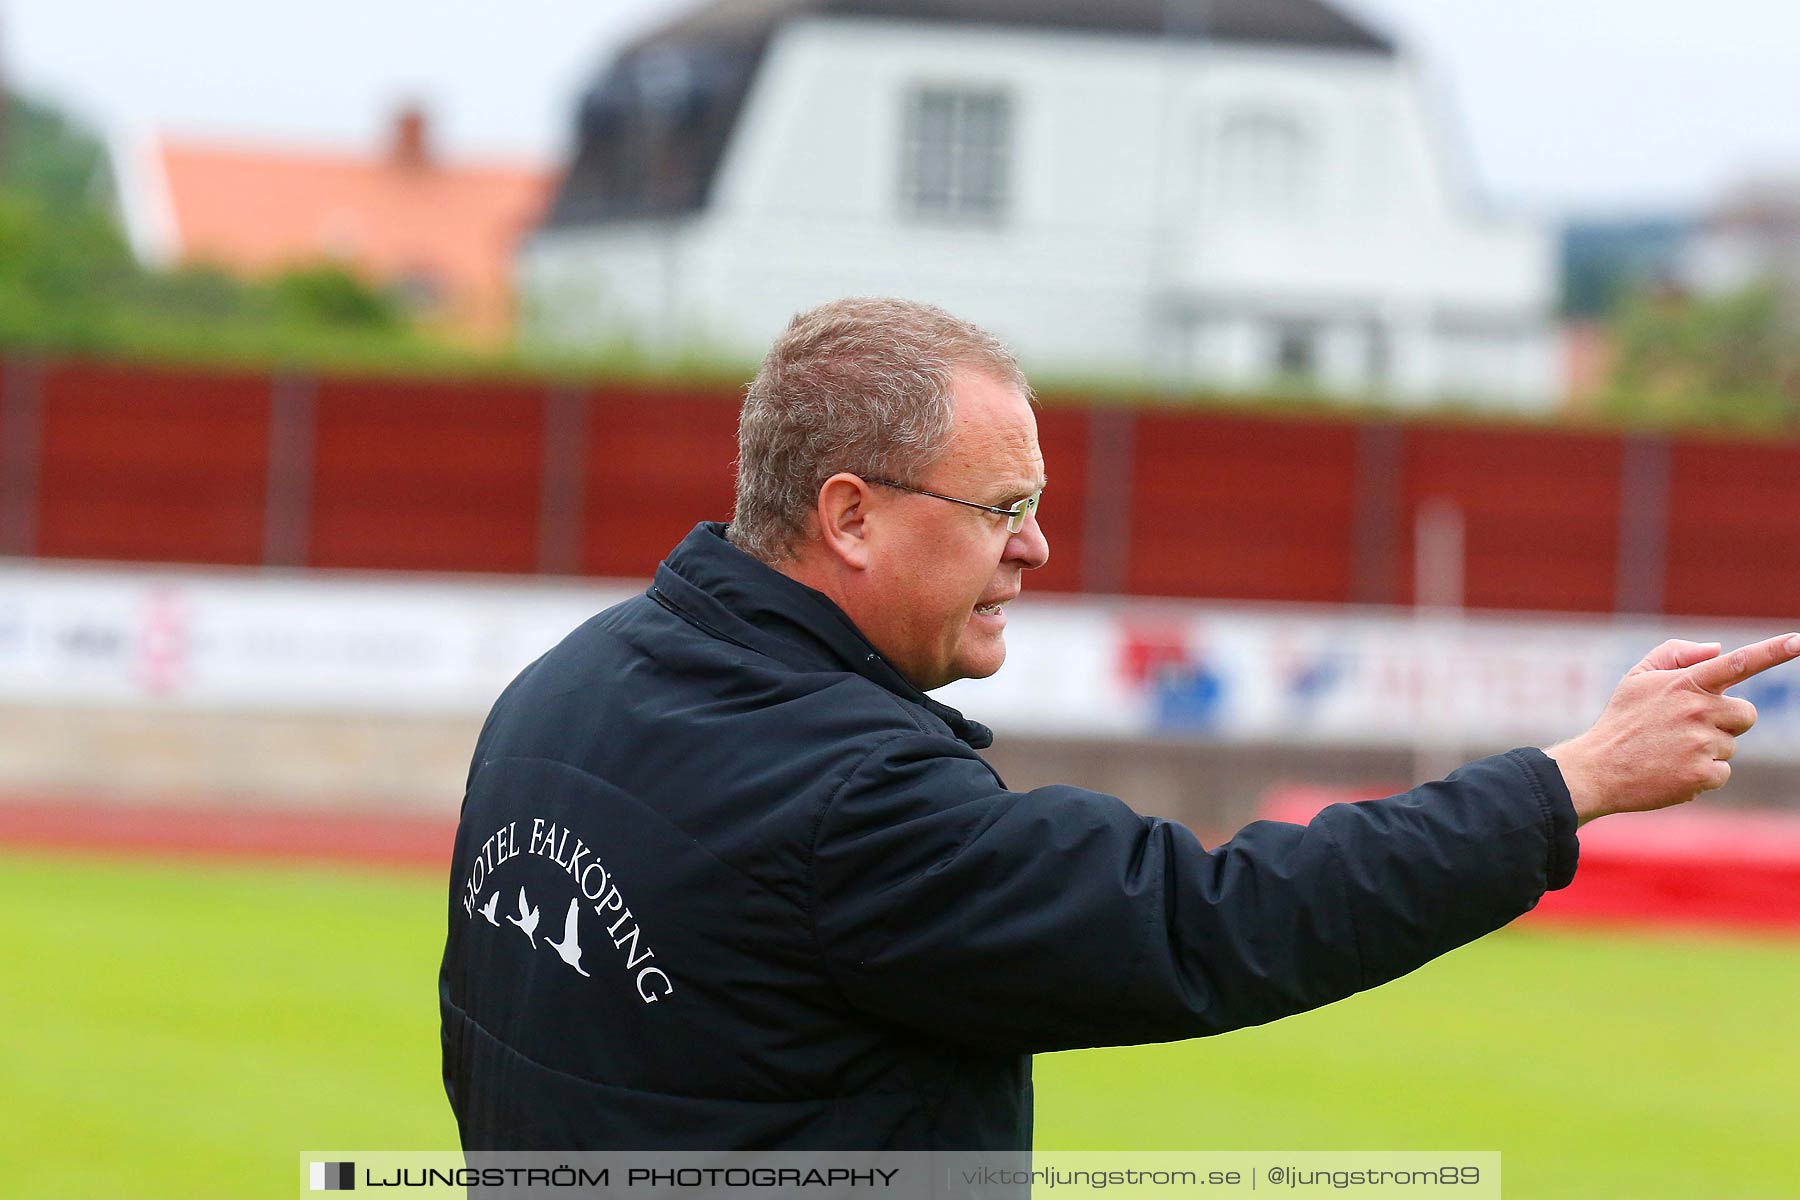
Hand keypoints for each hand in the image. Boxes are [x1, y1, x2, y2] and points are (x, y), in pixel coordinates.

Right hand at [1545, 634, 1799, 824]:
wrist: (1597, 770)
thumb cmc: (1621, 721)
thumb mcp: (1636, 678)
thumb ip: (1675, 655)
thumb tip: (1718, 649)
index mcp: (1685, 683)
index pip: (1737, 662)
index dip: (1773, 651)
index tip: (1798, 640)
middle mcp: (1698, 710)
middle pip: (1746, 714)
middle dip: (1727, 722)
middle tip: (1688, 730)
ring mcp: (1702, 743)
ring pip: (1731, 745)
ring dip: (1708, 750)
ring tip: (1670, 752)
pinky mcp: (1703, 773)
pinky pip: (1722, 772)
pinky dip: (1702, 774)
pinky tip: (1673, 771)